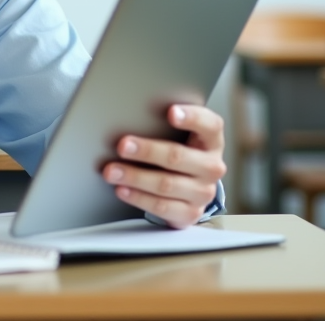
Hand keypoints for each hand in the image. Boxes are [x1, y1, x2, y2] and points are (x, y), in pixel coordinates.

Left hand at [101, 104, 226, 228]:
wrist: (191, 187)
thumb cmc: (180, 152)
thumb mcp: (181, 136)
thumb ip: (165, 125)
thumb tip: (132, 117)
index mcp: (212, 141)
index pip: (210, 125)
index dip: (192, 117)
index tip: (171, 112)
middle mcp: (211, 167)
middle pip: (178, 156)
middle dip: (147, 151)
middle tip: (123, 145)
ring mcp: (203, 192)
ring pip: (166, 184)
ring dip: (135, 177)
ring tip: (112, 171)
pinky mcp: (190, 213)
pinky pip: (162, 206)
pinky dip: (139, 197)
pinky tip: (123, 189)